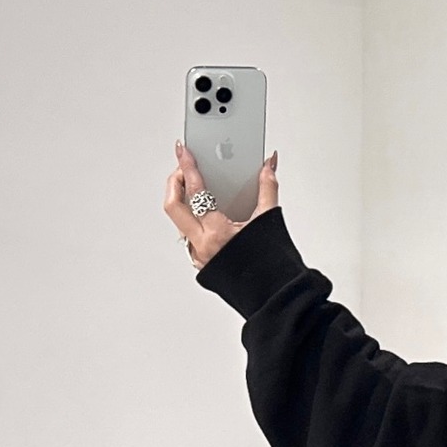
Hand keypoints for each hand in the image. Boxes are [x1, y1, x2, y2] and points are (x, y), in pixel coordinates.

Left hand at [164, 142, 279, 270]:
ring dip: (182, 202)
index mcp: (217, 233)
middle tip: (183, 167)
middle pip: (173, 205)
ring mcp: (198, 254)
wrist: (273, 294)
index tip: (184, 151)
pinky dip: (193, 220)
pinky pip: (189, 236)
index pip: (196, 192)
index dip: (188, 167)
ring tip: (193, 188)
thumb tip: (268, 167)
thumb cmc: (271, 266)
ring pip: (179, 221)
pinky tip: (205, 214)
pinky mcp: (201, 262)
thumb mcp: (268, 222)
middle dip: (175, 182)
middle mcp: (202, 245)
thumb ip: (267, 189)